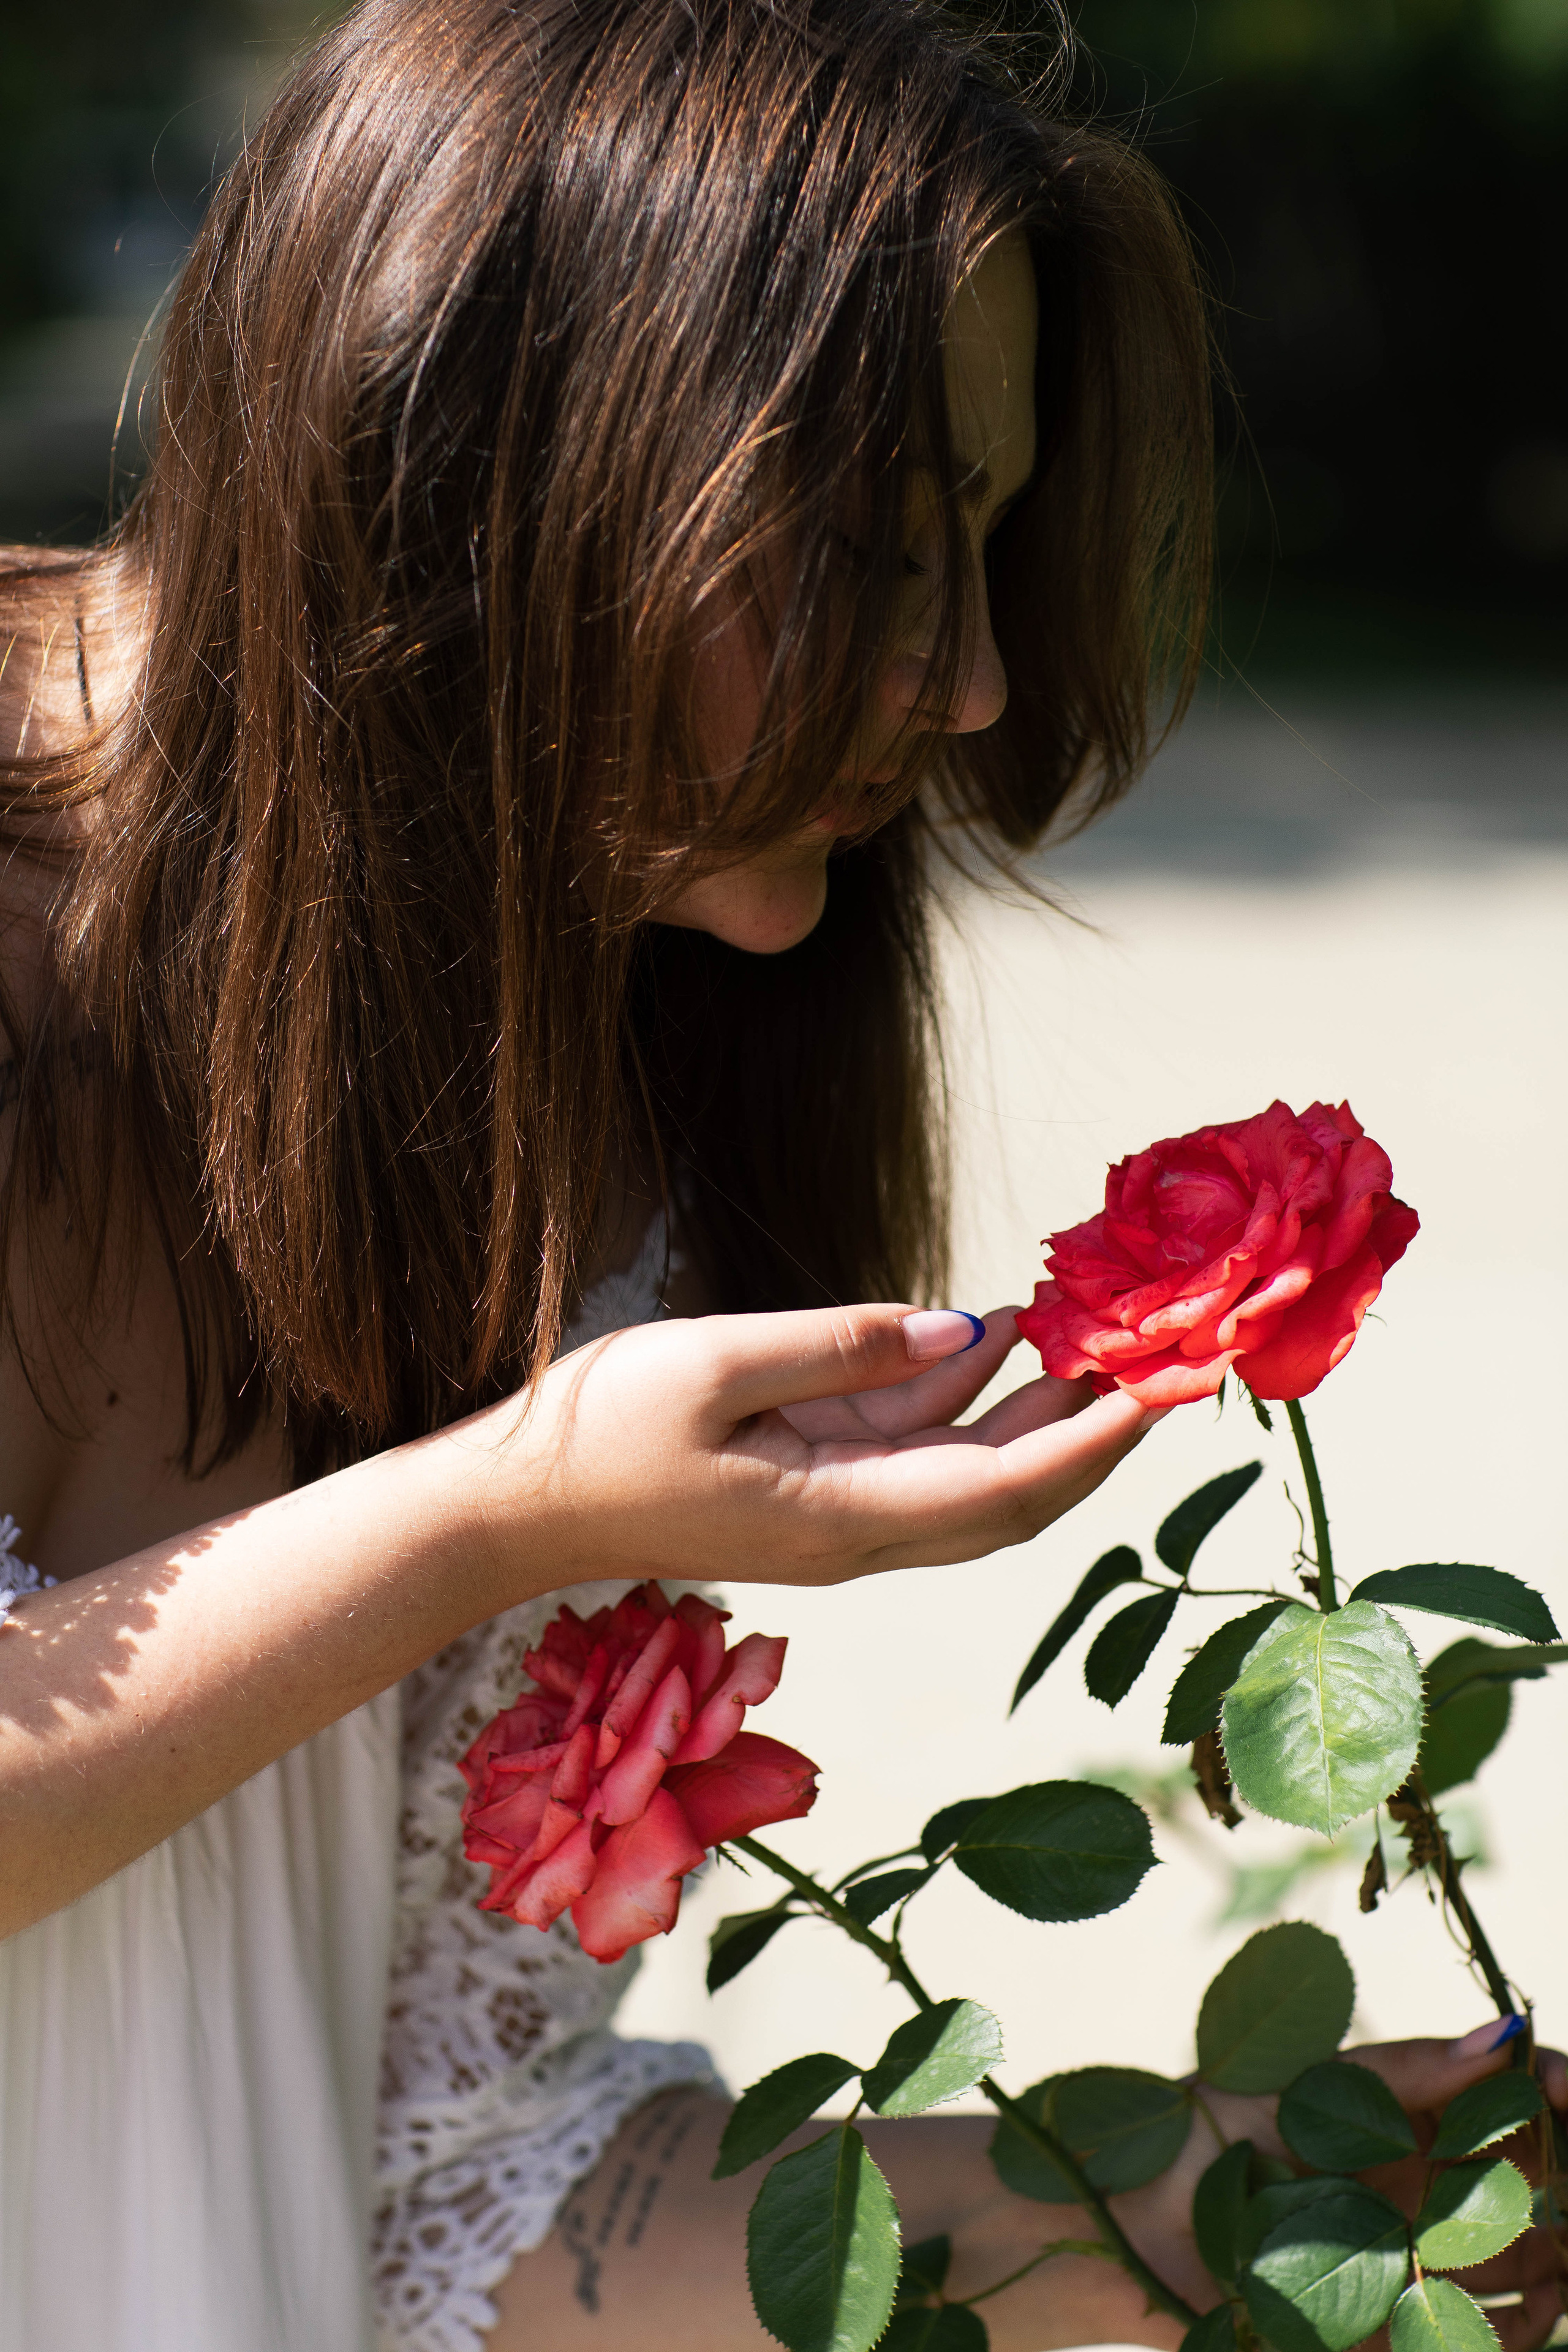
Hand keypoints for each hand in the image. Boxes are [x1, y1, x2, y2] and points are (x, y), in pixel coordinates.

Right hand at [490, 1299, 1161, 1593]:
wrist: (512, 1508)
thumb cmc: (598, 1433)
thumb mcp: (717, 1362)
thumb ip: (845, 1346)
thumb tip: (966, 1334)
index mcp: (841, 1518)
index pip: (1007, 1490)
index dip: (1093, 1444)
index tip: (1159, 1391)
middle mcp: (854, 1535)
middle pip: (1007, 1497)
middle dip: (1085, 1433)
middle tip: (1148, 1358)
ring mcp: (830, 1520)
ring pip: (964, 1474)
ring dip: (1028, 1411)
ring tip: (1084, 1330)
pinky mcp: (805, 1495)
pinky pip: (907, 1453)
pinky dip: (956, 1400)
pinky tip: (984, 1337)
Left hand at [1109, 2024, 1567, 2350]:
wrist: (1120, 2220)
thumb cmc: (1201, 2131)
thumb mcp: (1301, 2083)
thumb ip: (1402, 2069)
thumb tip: (1505, 2034)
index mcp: (1403, 2124)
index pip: (1508, 2104)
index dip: (1553, 2092)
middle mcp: (1420, 2195)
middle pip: (1532, 2190)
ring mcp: (1412, 2269)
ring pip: (1523, 2271)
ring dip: (1557, 2266)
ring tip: (1562, 2261)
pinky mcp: (1388, 2335)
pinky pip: (1475, 2341)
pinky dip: (1514, 2332)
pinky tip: (1529, 2309)